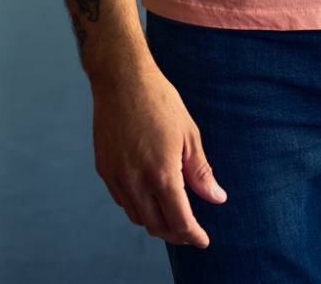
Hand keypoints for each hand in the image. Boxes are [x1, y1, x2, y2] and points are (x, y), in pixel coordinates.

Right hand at [90, 64, 227, 246]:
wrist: (121, 79)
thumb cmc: (160, 102)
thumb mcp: (189, 135)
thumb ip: (201, 173)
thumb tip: (217, 198)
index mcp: (162, 174)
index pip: (179, 221)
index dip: (193, 235)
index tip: (203, 240)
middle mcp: (135, 181)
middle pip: (156, 225)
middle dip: (176, 234)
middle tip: (190, 232)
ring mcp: (116, 176)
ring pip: (137, 216)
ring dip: (156, 222)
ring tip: (171, 216)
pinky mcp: (103, 168)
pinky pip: (122, 200)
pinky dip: (138, 206)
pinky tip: (149, 196)